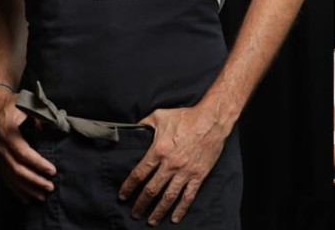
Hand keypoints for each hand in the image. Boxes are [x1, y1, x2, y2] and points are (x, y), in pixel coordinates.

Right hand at [0, 88, 56, 201]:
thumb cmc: (12, 104)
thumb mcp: (26, 105)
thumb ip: (39, 118)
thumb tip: (52, 130)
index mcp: (7, 133)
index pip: (23, 153)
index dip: (37, 163)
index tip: (52, 171)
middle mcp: (0, 146)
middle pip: (17, 169)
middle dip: (35, 180)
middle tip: (50, 186)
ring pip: (11, 176)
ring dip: (27, 188)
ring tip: (42, 196)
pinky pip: (6, 178)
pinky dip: (16, 189)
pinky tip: (26, 198)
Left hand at [118, 105, 228, 224]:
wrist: (210, 120)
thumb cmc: (185, 116)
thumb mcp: (159, 116)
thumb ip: (144, 124)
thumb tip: (133, 128)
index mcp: (158, 150)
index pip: (139, 173)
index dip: (129, 187)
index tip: (123, 195)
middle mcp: (170, 165)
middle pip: (152, 189)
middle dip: (141, 203)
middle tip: (134, 213)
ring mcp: (185, 172)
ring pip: (168, 197)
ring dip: (158, 211)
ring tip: (151, 221)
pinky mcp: (198, 175)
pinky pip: (188, 196)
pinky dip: (181, 209)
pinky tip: (174, 218)